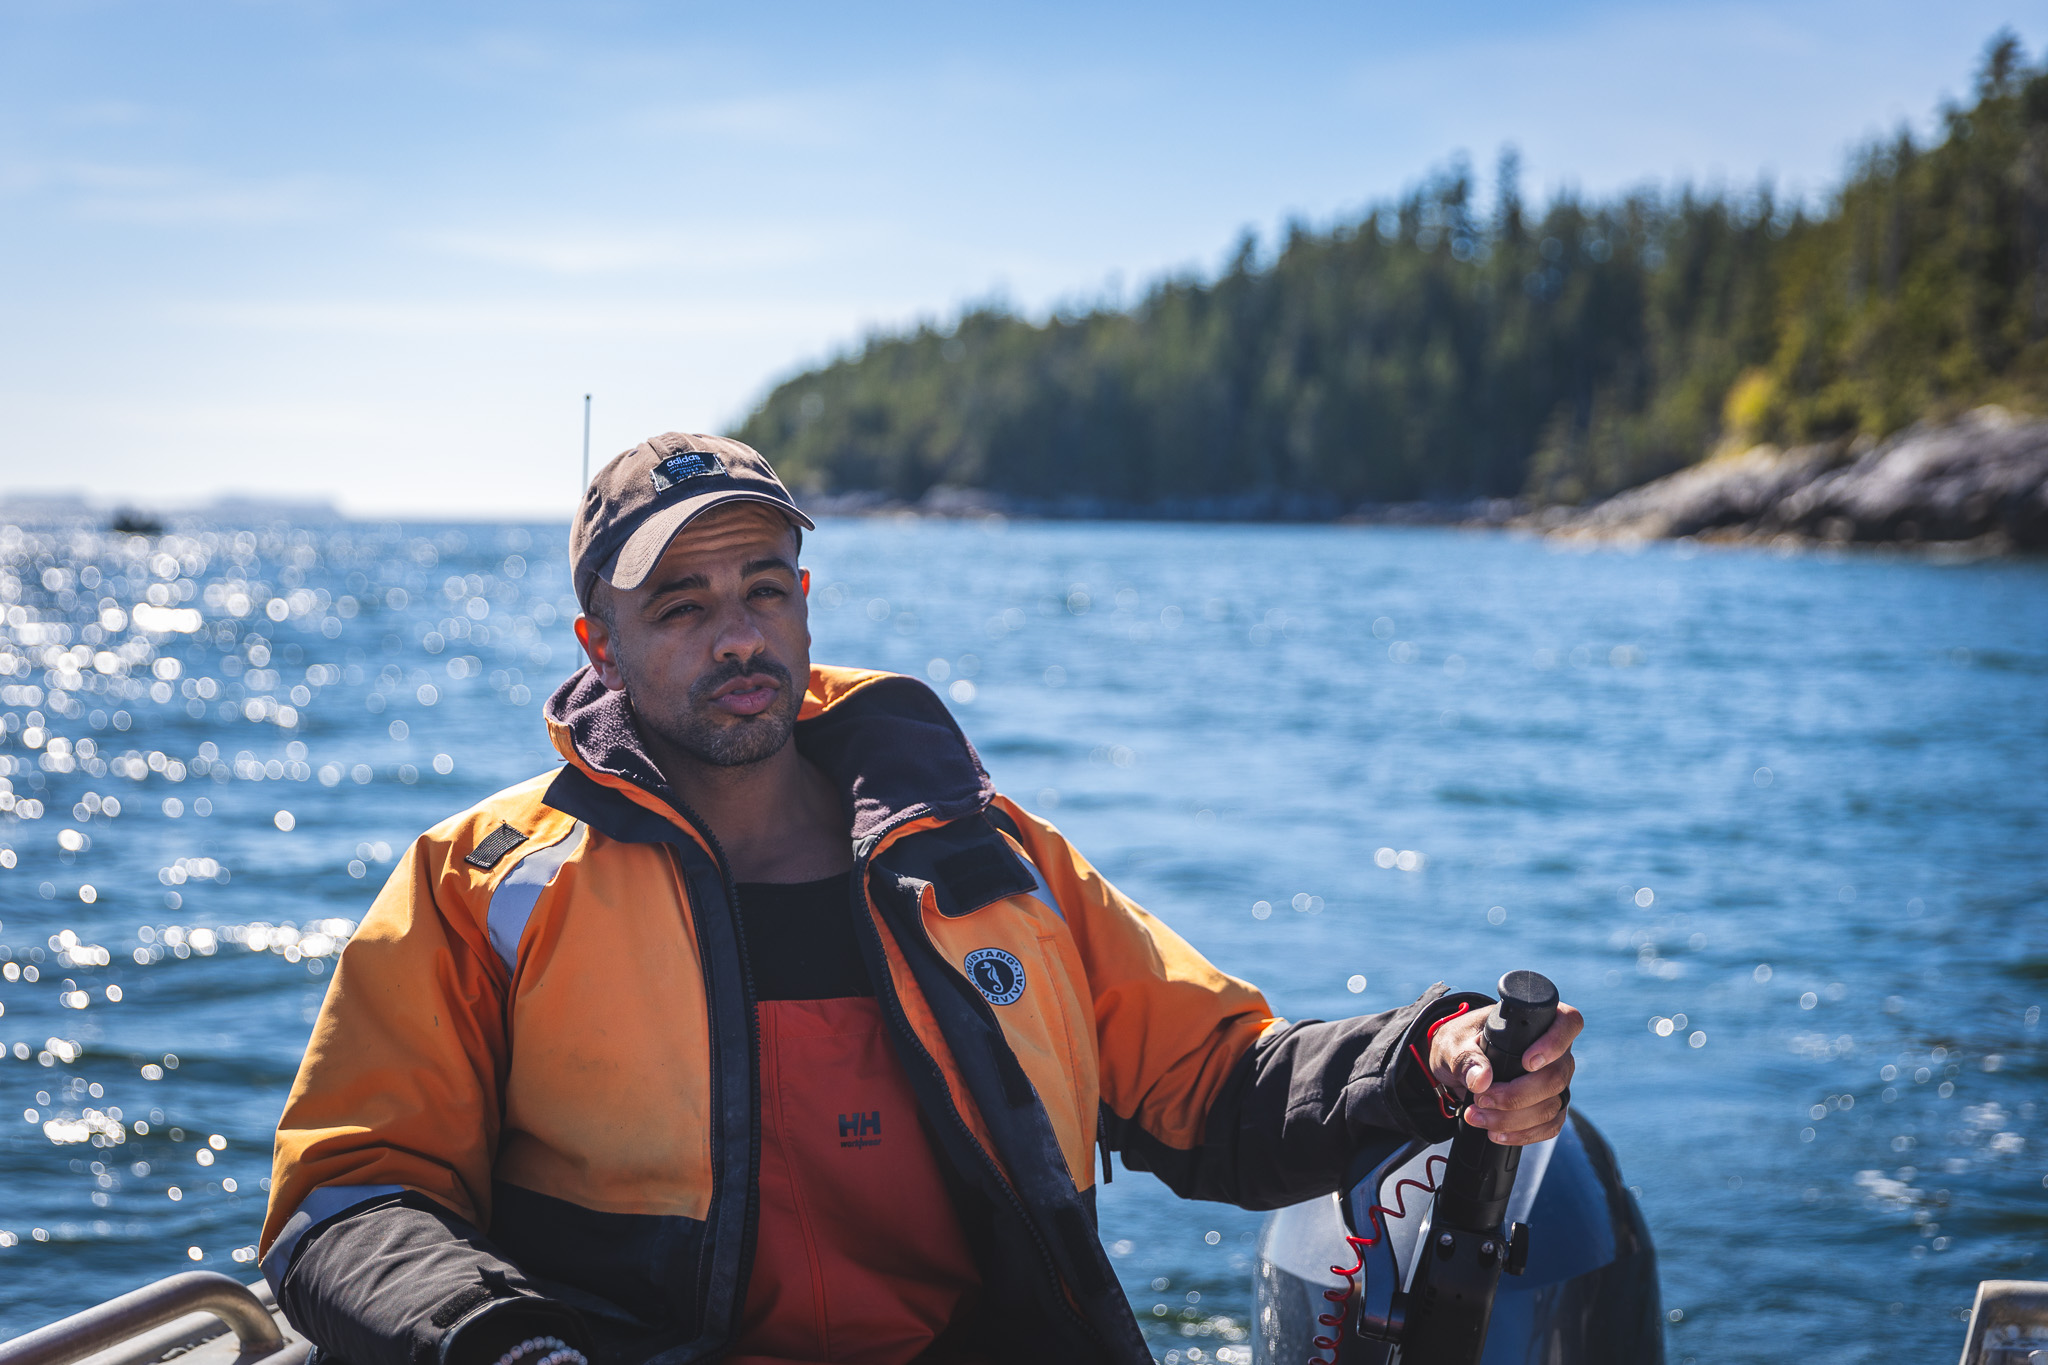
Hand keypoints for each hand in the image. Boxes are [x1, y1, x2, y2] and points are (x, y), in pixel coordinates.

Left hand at [1426, 1001, 1581, 1145]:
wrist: (1455, 1066)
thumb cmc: (1460, 1044)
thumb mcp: (1454, 1044)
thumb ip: (1465, 1057)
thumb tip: (1482, 1080)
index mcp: (1537, 1022)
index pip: (1567, 1023)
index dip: (1554, 1043)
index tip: (1527, 1063)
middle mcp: (1555, 1051)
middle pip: (1555, 1077)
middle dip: (1516, 1095)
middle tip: (1481, 1099)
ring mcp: (1555, 1080)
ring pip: (1551, 1106)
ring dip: (1513, 1119)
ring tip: (1477, 1117)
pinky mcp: (1550, 1105)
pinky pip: (1549, 1126)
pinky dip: (1523, 1134)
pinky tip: (1497, 1133)